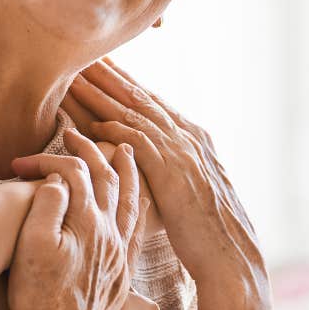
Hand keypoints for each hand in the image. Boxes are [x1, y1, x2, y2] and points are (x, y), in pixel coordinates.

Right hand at [7, 130, 146, 309]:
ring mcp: (118, 254)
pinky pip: (138, 230)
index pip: (74, 173)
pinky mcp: (120, 274)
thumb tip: (61, 178)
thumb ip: (48, 203)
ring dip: (128, 172)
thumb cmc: (36, 294)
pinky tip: (140, 204)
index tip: (22, 164)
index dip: (47, 161)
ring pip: (131, 202)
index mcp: (88, 223)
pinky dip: (140, 208)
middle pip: (108, 180)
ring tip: (128, 153)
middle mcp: (110, 234)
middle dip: (92, 152)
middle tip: (79, 134)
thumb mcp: (31, 243)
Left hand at [66, 59, 265, 293]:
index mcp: (191, 136)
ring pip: (134, 112)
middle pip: (139, 96)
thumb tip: (138, 157)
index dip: (122, 80)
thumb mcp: (184, 187)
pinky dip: (116, 129)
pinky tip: (93, 122)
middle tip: (82, 53)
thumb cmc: (204, 229)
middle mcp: (187, 136)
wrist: (231, 256)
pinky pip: (139, 141)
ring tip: (76, 75)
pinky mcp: (173, 172)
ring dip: (103, 92)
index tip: (99, 62)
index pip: (148, 99)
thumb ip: (164, 166)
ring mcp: (181, 151)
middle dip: (109, 74)